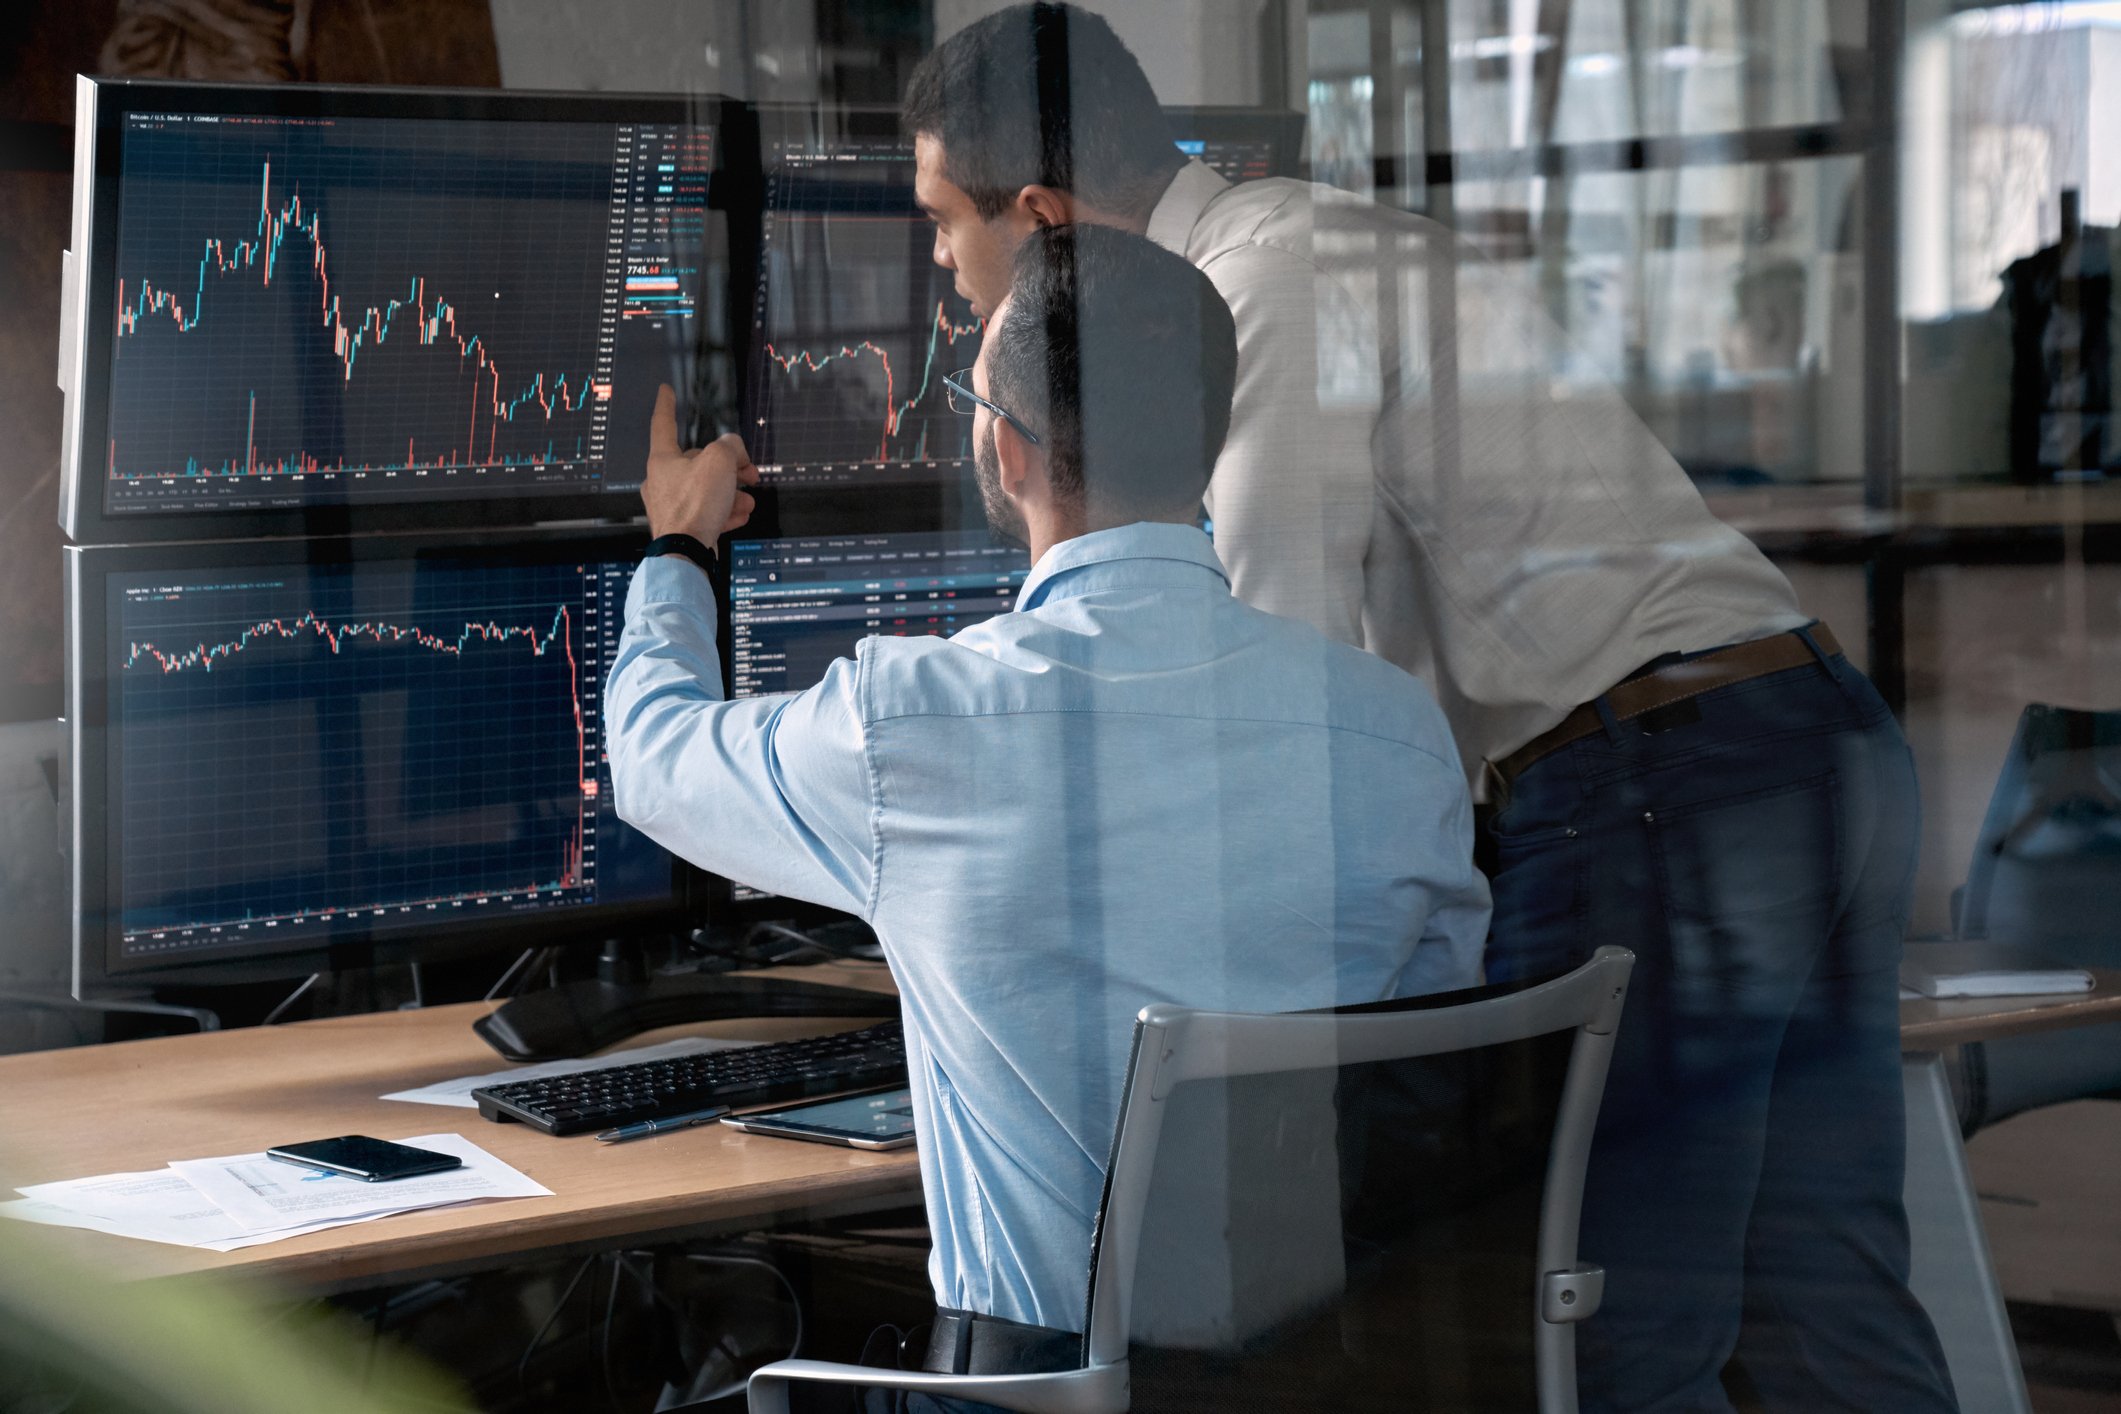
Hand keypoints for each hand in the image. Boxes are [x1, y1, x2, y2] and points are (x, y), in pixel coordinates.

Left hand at [642, 384, 759, 542]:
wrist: (686, 553)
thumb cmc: (694, 506)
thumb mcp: (721, 462)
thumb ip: (730, 446)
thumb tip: (734, 451)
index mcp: (663, 459)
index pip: (663, 423)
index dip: (667, 404)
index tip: (665, 391)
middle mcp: (662, 481)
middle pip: (697, 462)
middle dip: (728, 467)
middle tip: (749, 472)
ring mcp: (670, 506)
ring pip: (705, 490)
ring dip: (730, 493)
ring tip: (748, 500)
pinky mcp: (680, 527)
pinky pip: (705, 513)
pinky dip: (724, 512)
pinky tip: (739, 515)